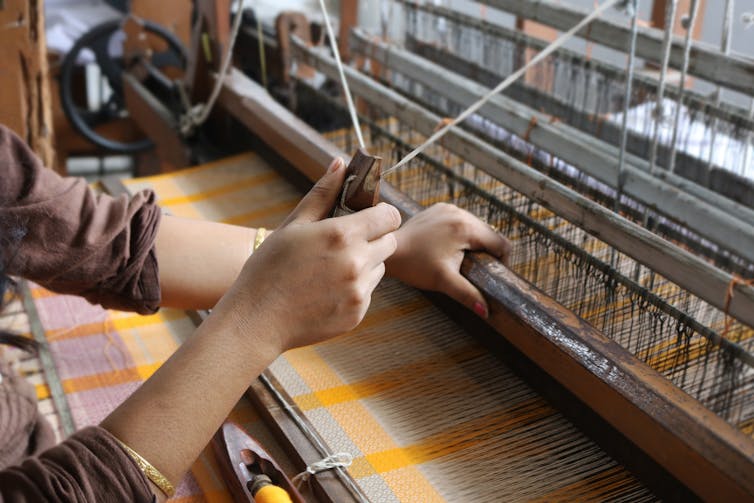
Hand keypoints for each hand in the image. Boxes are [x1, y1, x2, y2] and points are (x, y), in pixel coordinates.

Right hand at [217, 158, 401, 352]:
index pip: (390, 216)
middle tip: (343, 245)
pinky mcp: (358, 314)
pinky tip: (326, 291)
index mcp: (343, 235)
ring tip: (329, 270)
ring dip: (365, 264)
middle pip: (389, 242)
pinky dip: (354, 289)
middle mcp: (357, 262)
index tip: (367, 217)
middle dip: (373, 239)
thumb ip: (323, 194)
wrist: (256, 320)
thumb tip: (341, 163)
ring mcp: (359, 291)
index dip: (381, 214)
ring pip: (380, 268)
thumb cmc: (269, 268)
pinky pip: (367, 292)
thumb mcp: (293, 225)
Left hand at [386, 203, 510, 317]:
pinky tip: (449, 247)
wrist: (389, 251)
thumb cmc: (414, 265)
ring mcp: (448, 208)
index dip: (502, 261)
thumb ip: (468, 294)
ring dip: (475, 242)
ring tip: (462, 259)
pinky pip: (460, 220)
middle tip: (476, 270)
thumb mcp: (444, 281)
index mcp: (466, 228)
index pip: (500, 243)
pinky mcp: (439, 209)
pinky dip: (461, 233)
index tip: (492, 274)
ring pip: (476, 226)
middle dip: (488, 252)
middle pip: (489, 233)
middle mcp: (460, 213)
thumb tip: (486, 312)